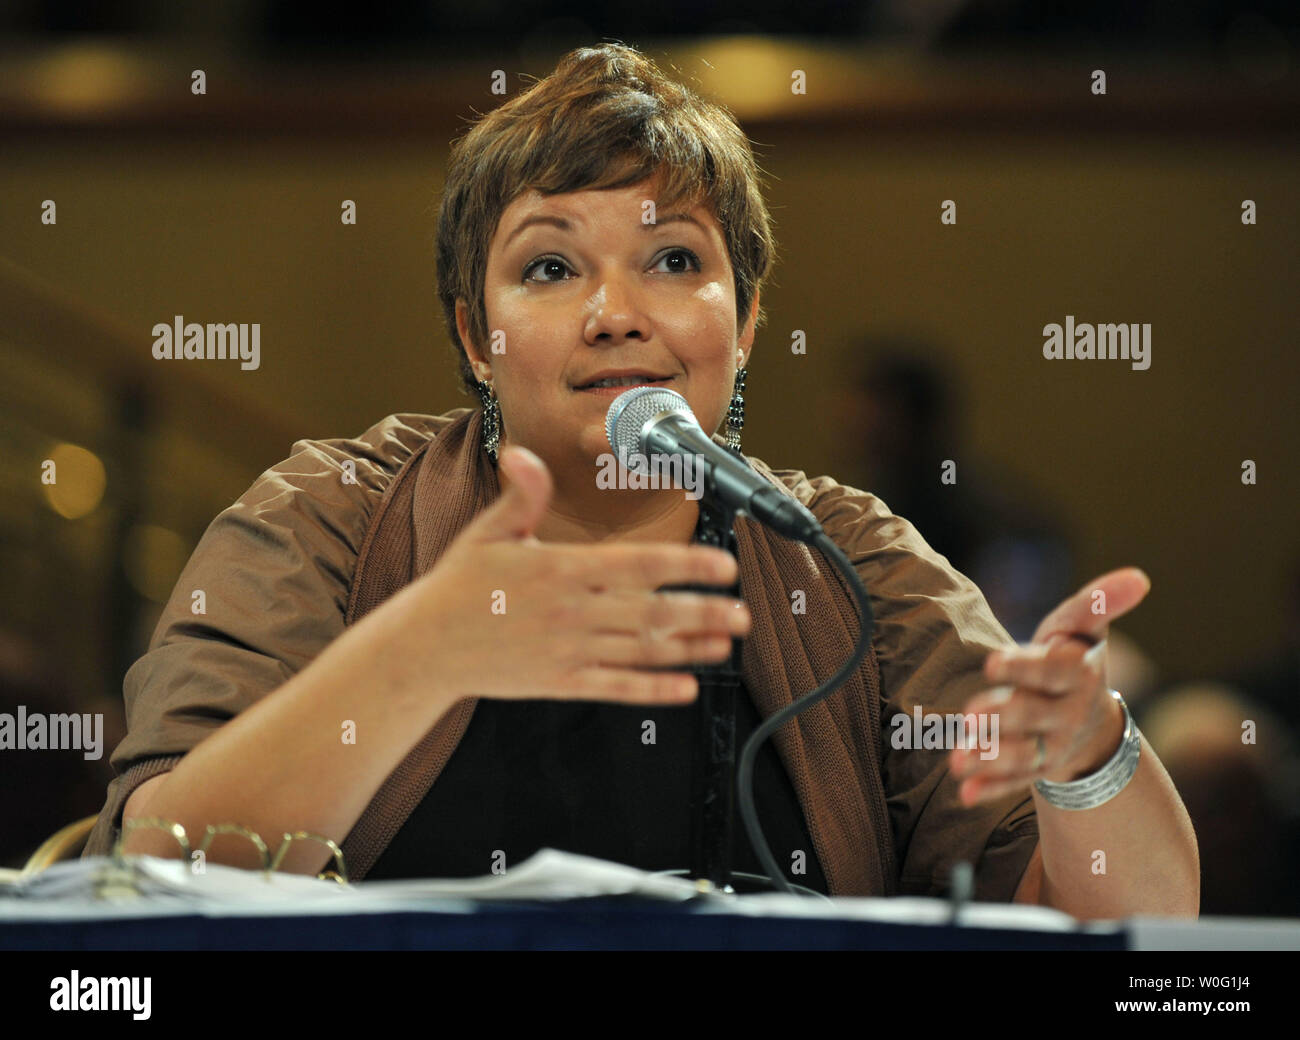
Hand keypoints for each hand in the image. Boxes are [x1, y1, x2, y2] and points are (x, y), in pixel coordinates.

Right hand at [374, 444, 750, 705]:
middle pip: (652, 612)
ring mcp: (568, 651)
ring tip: (727, 641)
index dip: (687, 565)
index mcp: (561, 568)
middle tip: (744, 612)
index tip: (724, 566)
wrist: (424, 649)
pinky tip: (686, 688)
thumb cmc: (458, 586)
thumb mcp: (489, 533)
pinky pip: (617, 687)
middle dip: (705, 611)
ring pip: (643, 651)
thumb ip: (522, 495)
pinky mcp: (560, 683)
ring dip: (691, 648)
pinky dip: (654, 689)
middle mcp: (572, 611)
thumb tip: (523, 453)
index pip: (638, 564)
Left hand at [948, 568, 1149, 805]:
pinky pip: (1013, 782)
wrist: (1091, 720)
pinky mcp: (1036, 770)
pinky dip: (990, 787)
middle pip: (1033, 714)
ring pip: (1022, 754)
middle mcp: (1067, 713)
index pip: (1052, 670)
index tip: (992, 662)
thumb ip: (1098, 604)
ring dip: (990, 757)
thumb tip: (1138, 577)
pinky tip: (966, 793)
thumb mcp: (1083, 630)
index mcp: (1076, 674)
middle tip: (969, 714)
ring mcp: (1052, 745)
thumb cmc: (1073, 659)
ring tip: (957, 759)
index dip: (1024, 667)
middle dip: (1002, 715)